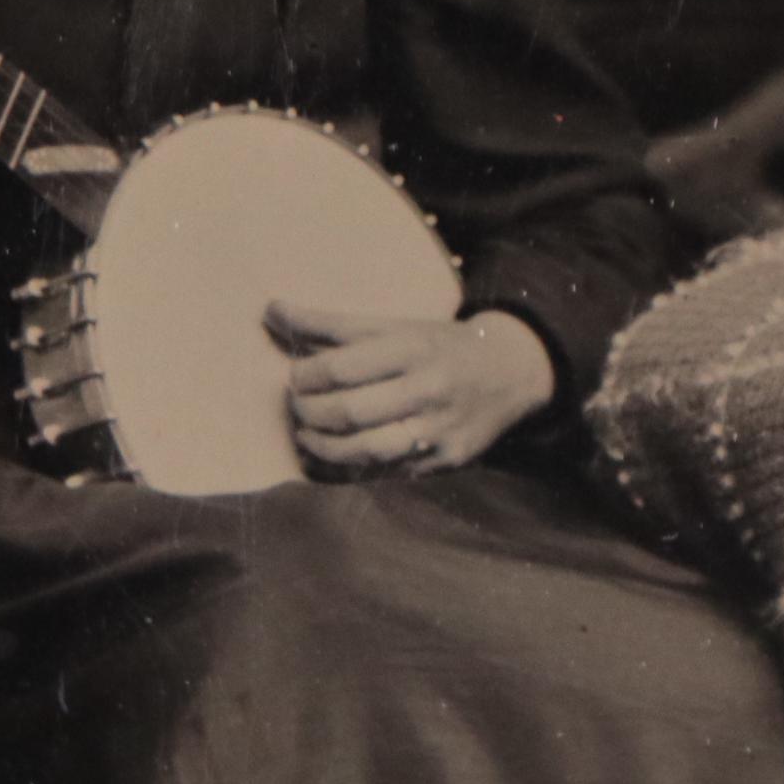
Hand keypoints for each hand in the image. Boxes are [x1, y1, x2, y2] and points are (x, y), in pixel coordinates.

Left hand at [267, 303, 556, 475]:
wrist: (511, 370)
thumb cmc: (438, 344)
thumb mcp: (396, 325)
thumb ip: (332, 324)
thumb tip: (272, 309)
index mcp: (414, 347)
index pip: (344, 367)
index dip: (306, 376)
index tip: (294, 375)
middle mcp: (429, 388)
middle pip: (351, 411)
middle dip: (309, 412)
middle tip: (294, 407)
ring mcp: (438, 430)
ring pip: (366, 450)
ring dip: (322, 447)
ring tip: (304, 435)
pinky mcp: (443, 461)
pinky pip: (384, 473)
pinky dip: (345, 470)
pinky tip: (326, 460)